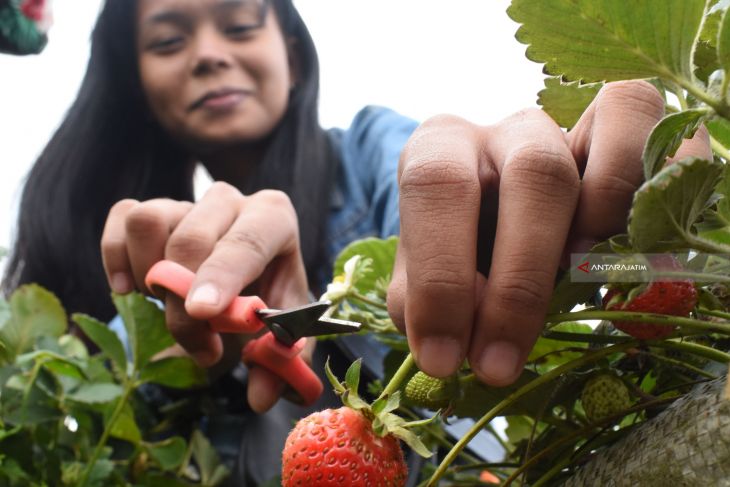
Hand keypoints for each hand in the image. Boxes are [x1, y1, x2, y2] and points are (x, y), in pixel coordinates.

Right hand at [101, 182, 310, 411]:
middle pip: (191, 240)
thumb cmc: (270, 300)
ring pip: (148, 223)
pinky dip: (115, 256)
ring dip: (149, 276)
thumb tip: (261, 397)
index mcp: (274, 217)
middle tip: (203, 348)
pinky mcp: (151, 208)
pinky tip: (127, 289)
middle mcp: (230, 200)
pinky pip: (121, 217)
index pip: (246, 241)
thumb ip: (282, 362)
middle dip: (184, 304)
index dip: (222, 276)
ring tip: (171, 306)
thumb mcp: (286, 330)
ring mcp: (187, 201)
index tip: (203, 312)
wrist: (246, 281)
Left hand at [387, 80, 711, 385]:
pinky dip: (658, 183)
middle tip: (498, 363)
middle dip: (520, 284)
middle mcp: (508, 128)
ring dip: (604, 221)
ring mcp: (575, 127)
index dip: (441, 275)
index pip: (437, 185)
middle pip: (536, 174)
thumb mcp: (426, 270)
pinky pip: (659, 133)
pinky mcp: (624, 135)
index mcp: (441, 146)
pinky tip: (633, 244)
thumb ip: (426, 293)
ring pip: (610, 142)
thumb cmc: (454, 248)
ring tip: (581, 278)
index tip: (443, 359)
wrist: (492, 216)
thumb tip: (459, 332)